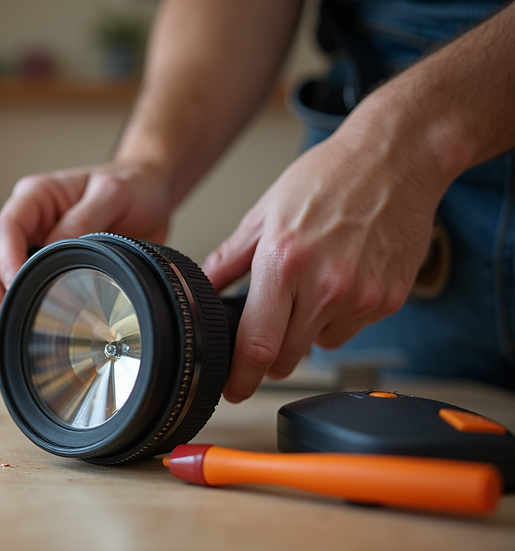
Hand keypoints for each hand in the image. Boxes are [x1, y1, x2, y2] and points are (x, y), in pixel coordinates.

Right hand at [0, 161, 173, 343]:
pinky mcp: (42, 268)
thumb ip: (83, 219)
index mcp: (36, 197)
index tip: (15, 289)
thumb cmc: (130, 186)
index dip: (4, 263)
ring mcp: (30, 246)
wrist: (149, 193)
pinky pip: (13, 294)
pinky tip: (21, 332)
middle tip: (5, 326)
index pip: (4, 230)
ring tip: (8, 336)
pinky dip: (11, 315)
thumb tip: (54, 250)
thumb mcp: (112, 194)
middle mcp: (26, 222)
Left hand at [202, 128, 446, 402]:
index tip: (233, 389)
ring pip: (320, 345)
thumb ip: (229, 259)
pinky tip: (340, 277)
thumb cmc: (330, 177)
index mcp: (283, 262)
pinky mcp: (390, 299)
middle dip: (269, 357)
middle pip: (286, 357)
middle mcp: (325, 285)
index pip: (256, 343)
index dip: (241, 376)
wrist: (396, 159)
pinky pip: (351, 328)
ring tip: (310, 284)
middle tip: (264, 336)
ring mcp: (362, 296)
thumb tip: (202, 288)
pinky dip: (339, 315)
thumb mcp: (264, 212)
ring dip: (306, 331)